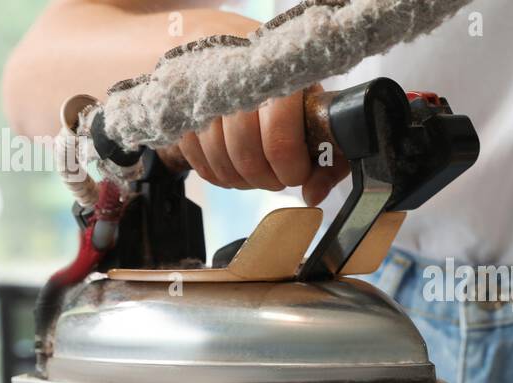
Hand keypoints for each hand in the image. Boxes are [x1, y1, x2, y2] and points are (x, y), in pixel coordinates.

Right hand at [175, 84, 348, 205]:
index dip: (291, 170)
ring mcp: (205, 95)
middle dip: (267, 179)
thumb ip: (329, 160)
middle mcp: (239, 83)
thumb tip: (313, 195)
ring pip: (219, 160)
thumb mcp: (322, 118)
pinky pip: (196, 157)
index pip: (280, 143)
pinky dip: (217, 172)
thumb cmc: (295, 94)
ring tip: (259, 170)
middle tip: (280, 174)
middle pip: (246, 157)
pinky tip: (235, 166)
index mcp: (281, 81)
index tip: (298, 171)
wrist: (250, 58)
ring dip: (242, 179)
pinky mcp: (183, 108)